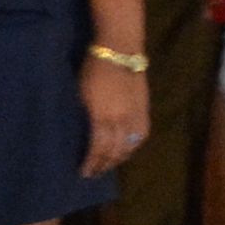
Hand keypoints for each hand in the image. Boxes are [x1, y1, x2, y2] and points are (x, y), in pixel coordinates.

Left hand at [79, 54, 153, 180]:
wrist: (120, 51)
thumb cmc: (93, 69)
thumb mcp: (80, 95)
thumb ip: (84, 117)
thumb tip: (81, 136)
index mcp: (101, 117)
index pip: (98, 149)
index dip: (91, 163)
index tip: (83, 172)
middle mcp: (120, 121)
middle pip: (114, 152)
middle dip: (104, 165)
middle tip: (94, 173)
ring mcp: (135, 117)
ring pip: (129, 147)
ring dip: (118, 159)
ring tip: (109, 164)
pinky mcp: (144, 111)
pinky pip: (140, 137)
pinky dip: (132, 148)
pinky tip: (126, 150)